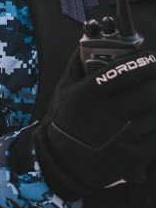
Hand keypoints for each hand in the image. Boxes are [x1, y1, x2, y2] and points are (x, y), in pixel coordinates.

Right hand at [33, 50, 155, 198]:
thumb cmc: (65, 122)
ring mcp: (121, 139)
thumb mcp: (65, 92)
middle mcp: (104, 117)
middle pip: (148, 91)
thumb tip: (91, 43)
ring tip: (153, 95)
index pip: (124, 73)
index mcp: (86, 97)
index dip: (145, 63)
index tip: (152, 57)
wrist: (60, 164)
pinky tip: (152, 116)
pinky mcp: (134, 157)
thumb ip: (79, 66)